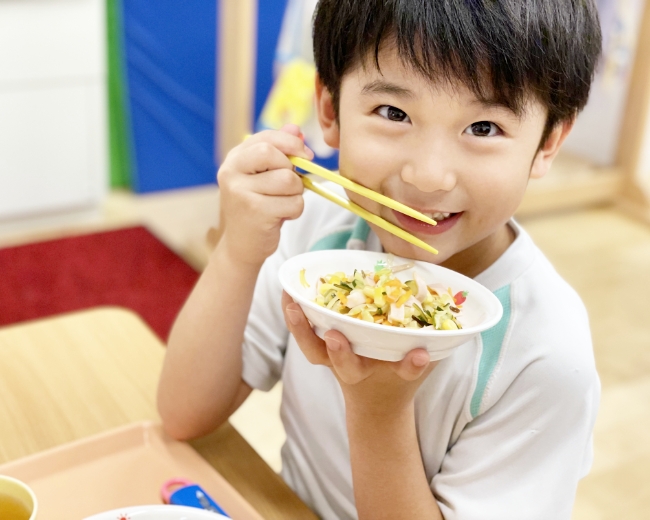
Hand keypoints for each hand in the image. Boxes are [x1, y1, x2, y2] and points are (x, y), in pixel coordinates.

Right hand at [216, 125, 313, 267]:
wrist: (241, 245)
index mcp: (234, 159)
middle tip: (289, 185)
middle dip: (291, 169)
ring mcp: (241, 192)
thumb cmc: (257, 207)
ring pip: (289, 180)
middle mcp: (232, 172)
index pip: (266, 138)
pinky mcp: (255, 212)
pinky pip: (294, 202)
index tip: (306, 154)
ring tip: (283, 202)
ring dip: (296, 193)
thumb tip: (295, 128)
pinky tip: (281, 216)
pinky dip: (295, 210)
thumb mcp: (264, 176)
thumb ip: (279, 151)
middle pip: (274, 154)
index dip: (291, 143)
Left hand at [282, 292, 437, 413]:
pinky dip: (294, 316)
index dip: (411, 365)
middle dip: (342, 354)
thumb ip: (436, 336)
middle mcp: (361, 370)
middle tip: (335, 337)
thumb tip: (451, 304)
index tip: (419, 356)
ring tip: (292, 305)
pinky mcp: (322, 351)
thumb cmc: (402, 371)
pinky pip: (305, 336)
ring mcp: (338, 362)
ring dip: (302, 331)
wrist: (376, 401)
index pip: (405, 371)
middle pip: (348, 368)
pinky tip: (286, 292)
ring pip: (316, 353)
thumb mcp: (424, 357)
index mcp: (393, 374)